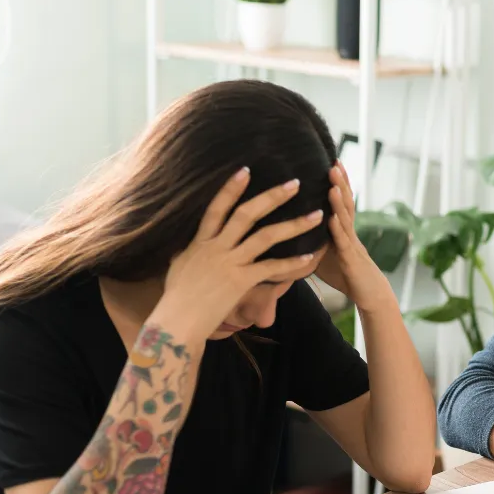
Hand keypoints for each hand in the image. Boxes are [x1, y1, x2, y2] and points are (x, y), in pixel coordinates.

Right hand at [155, 169, 323, 342]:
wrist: (176, 324)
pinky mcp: (240, 281)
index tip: (247, 170)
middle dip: (272, 196)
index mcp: (200, 242)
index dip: (231, 188)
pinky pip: (272, 269)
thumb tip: (190, 242)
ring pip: (266, 237)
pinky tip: (309, 257)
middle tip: (295, 183)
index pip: (217, 208)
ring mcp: (229, 263)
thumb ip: (190, 250)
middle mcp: (216, 247)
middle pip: (246, 214)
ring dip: (294, 225)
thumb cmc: (176, 299)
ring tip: (316, 215)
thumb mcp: (179, 266)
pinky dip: (292, 263)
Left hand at [315, 163, 394, 312]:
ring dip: (339, 200)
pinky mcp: (351, 261)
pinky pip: (344, 243)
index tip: (330, 160)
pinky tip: (332, 218)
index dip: (337, 181)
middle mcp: (348, 232)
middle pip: (345, 202)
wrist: (369, 295)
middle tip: (333, 160)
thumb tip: (284, 229)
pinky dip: (337, 229)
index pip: (339, 200)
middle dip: (340, 181)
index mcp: (341, 228)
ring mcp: (352, 245)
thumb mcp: (323, 252)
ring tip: (333, 182)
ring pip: (345, 218)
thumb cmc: (345, 274)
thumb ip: (310, 238)